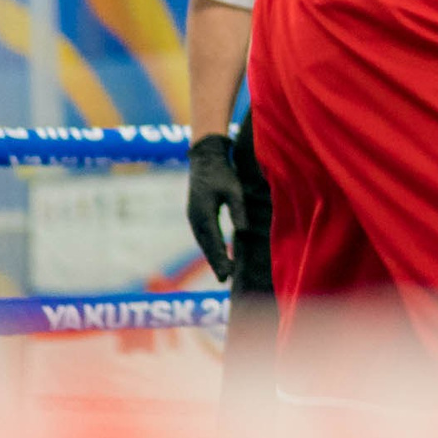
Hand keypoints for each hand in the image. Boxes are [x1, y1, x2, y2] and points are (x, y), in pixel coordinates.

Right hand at [186, 134, 244, 281]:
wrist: (205, 158)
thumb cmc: (222, 172)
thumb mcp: (234, 189)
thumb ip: (238, 210)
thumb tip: (243, 231)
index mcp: (204, 213)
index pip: (214, 241)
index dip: (220, 258)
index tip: (228, 273)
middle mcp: (195, 217)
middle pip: (206, 245)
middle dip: (215, 263)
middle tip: (224, 280)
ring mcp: (193, 216)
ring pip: (202, 242)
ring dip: (211, 257)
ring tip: (221, 272)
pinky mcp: (195, 213)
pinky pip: (202, 235)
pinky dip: (209, 247)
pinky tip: (215, 254)